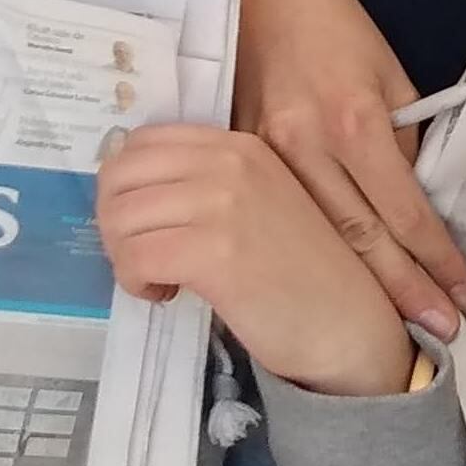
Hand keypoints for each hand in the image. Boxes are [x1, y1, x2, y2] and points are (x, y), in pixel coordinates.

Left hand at [100, 122, 412, 397]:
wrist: (350, 324)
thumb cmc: (304, 272)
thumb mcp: (259, 204)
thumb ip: (209, 184)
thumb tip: (131, 192)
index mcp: (240, 145)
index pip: (144, 141)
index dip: (126, 186)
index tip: (146, 223)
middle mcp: (231, 162)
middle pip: (120, 176)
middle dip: (115, 221)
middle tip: (142, 256)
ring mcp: (224, 203)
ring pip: (121, 217)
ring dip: (125, 256)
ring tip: (160, 279)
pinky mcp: (216, 252)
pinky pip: (135, 256)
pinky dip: (137, 281)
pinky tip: (166, 294)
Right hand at [229, 0, 465, 338]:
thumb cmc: (336, 29)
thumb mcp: (388, 74)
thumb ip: (399, 141)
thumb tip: (411, 203)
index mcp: (355, 120)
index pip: (402, 210)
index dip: (434, 259)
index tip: (463, 297)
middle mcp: (307, 144)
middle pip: (359, 238)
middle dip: (403, 291)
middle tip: (439, 336)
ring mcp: (263, 155)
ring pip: (314, 238)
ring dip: (357, 288)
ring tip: (393, 332)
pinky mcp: (234, 157)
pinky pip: (272, 218)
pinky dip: (299, 257)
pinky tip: (320, 291)